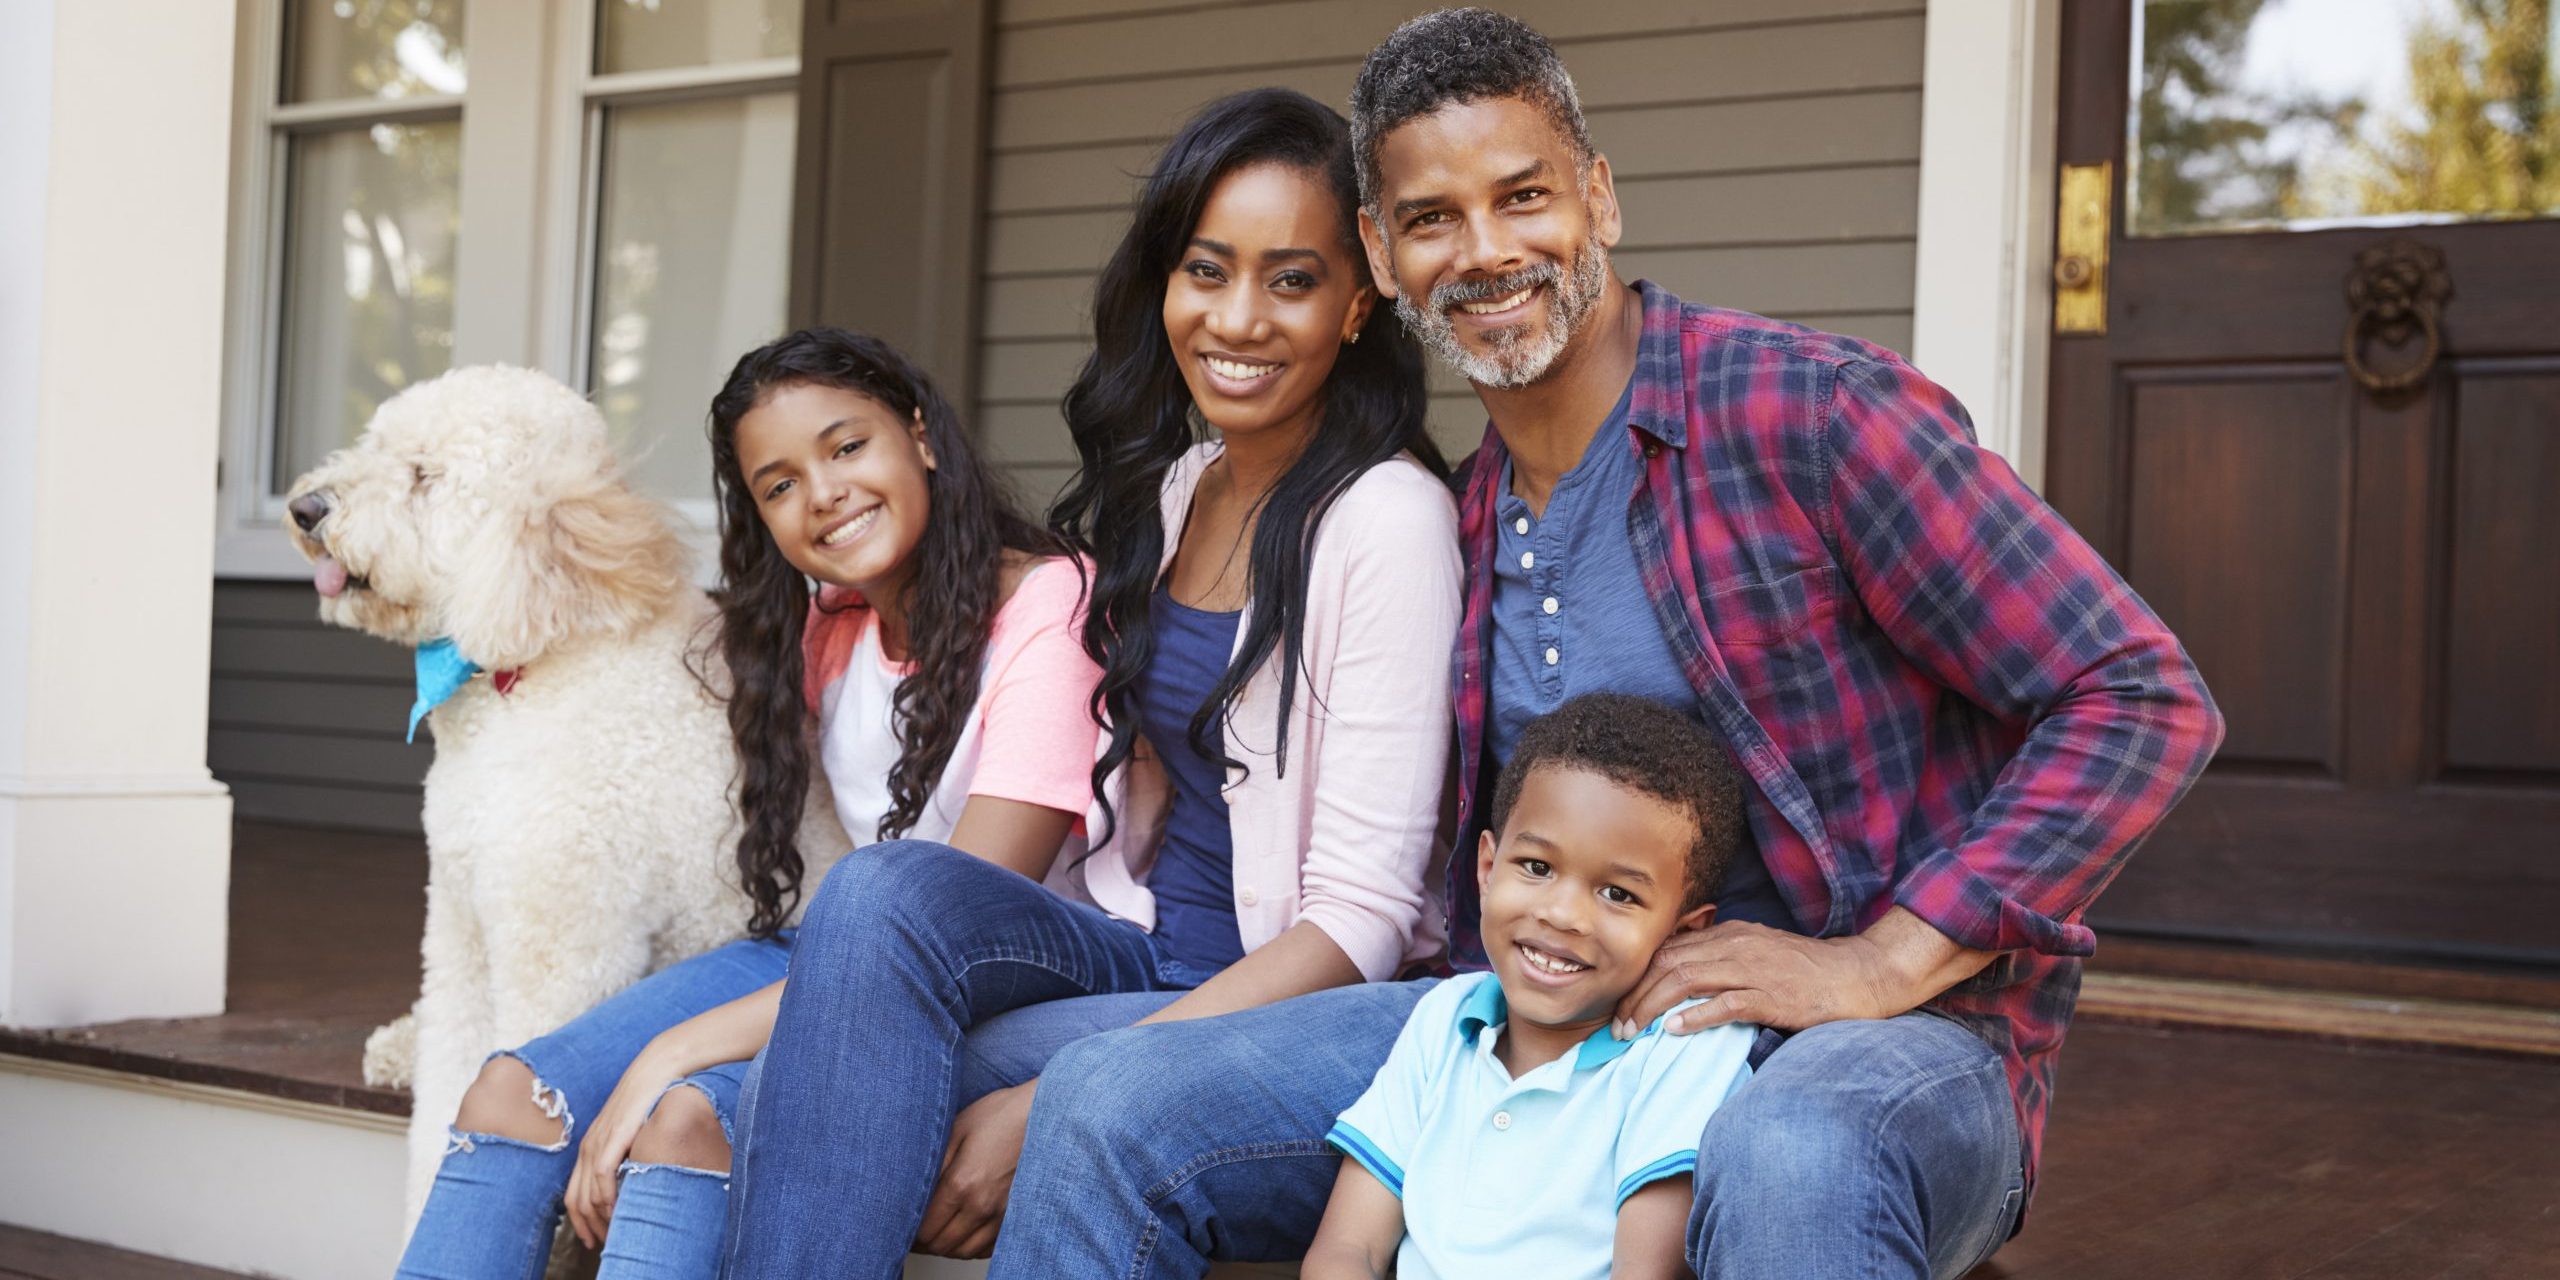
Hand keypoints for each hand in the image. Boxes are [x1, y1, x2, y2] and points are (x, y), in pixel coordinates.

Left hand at [564, 1048, 686, 1247]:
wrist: (656, 1068)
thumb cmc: (650, 1099)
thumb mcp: (632, 1132)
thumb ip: (626, 1155)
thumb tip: (632, 1180)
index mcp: (589, 1147)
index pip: (572, 1195)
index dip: (579, 1222)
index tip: (592, 1239)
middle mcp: (587, 1146)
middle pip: (576, 1201)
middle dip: (586, 1228)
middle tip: (600, 1244)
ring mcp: (598, 1142)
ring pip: (588, 1194)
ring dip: (599, 1219)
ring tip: (612, 1233)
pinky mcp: (612, 1138)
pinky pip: (602, 1177)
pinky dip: (607, 1198)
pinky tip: (617, 1209)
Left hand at [915, 1080, 1036, 1257]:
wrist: (1045, 1114)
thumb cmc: (1002, 1115)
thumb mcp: (956, 1129)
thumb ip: (933, 1164)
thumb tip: (913, 1192)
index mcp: (962, 1184)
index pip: (926, 1229)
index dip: (909, 1233)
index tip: (903, 1226)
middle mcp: (983, 1206)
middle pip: (942, 1246)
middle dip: (924, 1243)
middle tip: (915, 1232)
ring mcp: (1003, 1214)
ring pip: (965, 1252)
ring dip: (947, 1247)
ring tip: (938, 1232)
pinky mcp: (1017, 1215)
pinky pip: (989, 1248)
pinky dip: (972, 1246)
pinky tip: (964, 1232)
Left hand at [1612, 919, 1906, 1037]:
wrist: (1858, 975)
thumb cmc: (1807, 971)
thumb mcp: (1757, 953)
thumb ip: (1721, 959)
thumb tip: (1679, 980)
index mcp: (1728, 934)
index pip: (1668, 950)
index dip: (1637, 977)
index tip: (1620, 1005)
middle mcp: (1735, 945)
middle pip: (1667, 963)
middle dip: (1634, 995)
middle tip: (1616, 1026)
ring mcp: (1753, 969)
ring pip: (1686, 980)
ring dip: (1651, 1007)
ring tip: (1632, 1031)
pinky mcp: (1772, 996)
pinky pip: (1725, 1003)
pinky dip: (1694, 1016)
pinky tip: (1673, 1031)